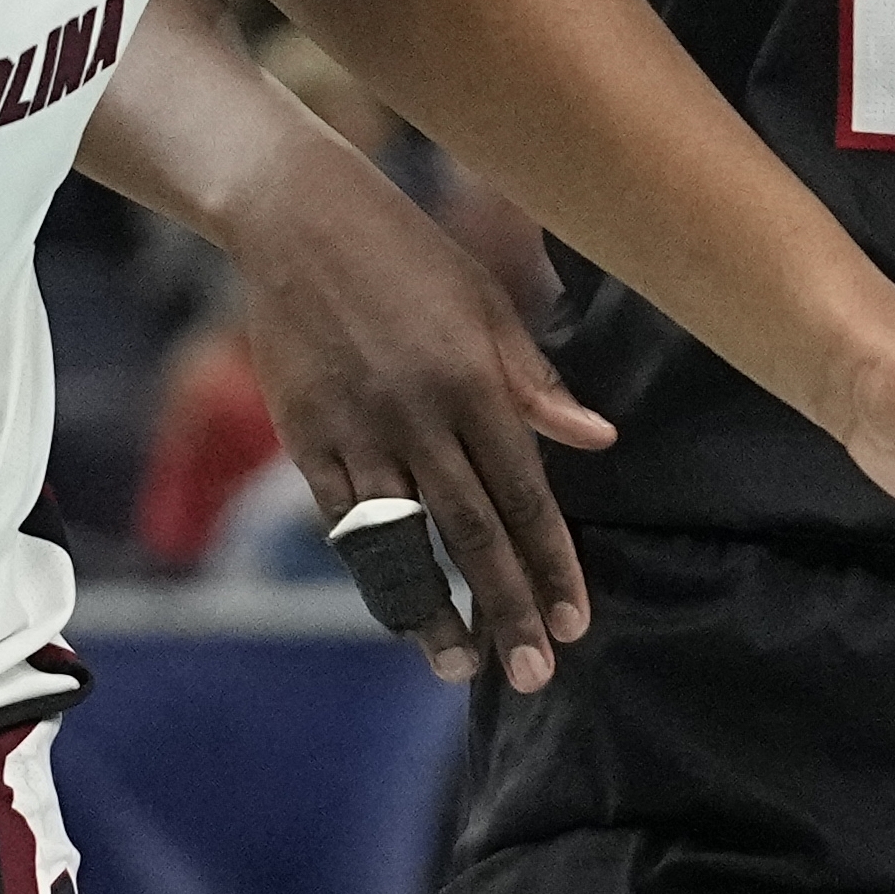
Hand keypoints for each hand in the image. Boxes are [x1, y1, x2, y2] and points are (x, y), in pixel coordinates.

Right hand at [229, 132, 616, 690]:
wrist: (296, 217)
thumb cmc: (407, 252)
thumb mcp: (486, 301)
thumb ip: (535, 382)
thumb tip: (598, 439)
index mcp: (473, 380)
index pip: (524, 494)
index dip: (552, 563)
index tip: (574, 623)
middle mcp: (417, 415)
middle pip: (469, 532)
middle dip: (505, 608)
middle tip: (533, 675)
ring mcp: (356, 430)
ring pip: (400, 541)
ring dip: (432, 611)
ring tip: (461, 667)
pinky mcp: (306, 436)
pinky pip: (344, 520)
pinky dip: (371, 568)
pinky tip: (395, 606)